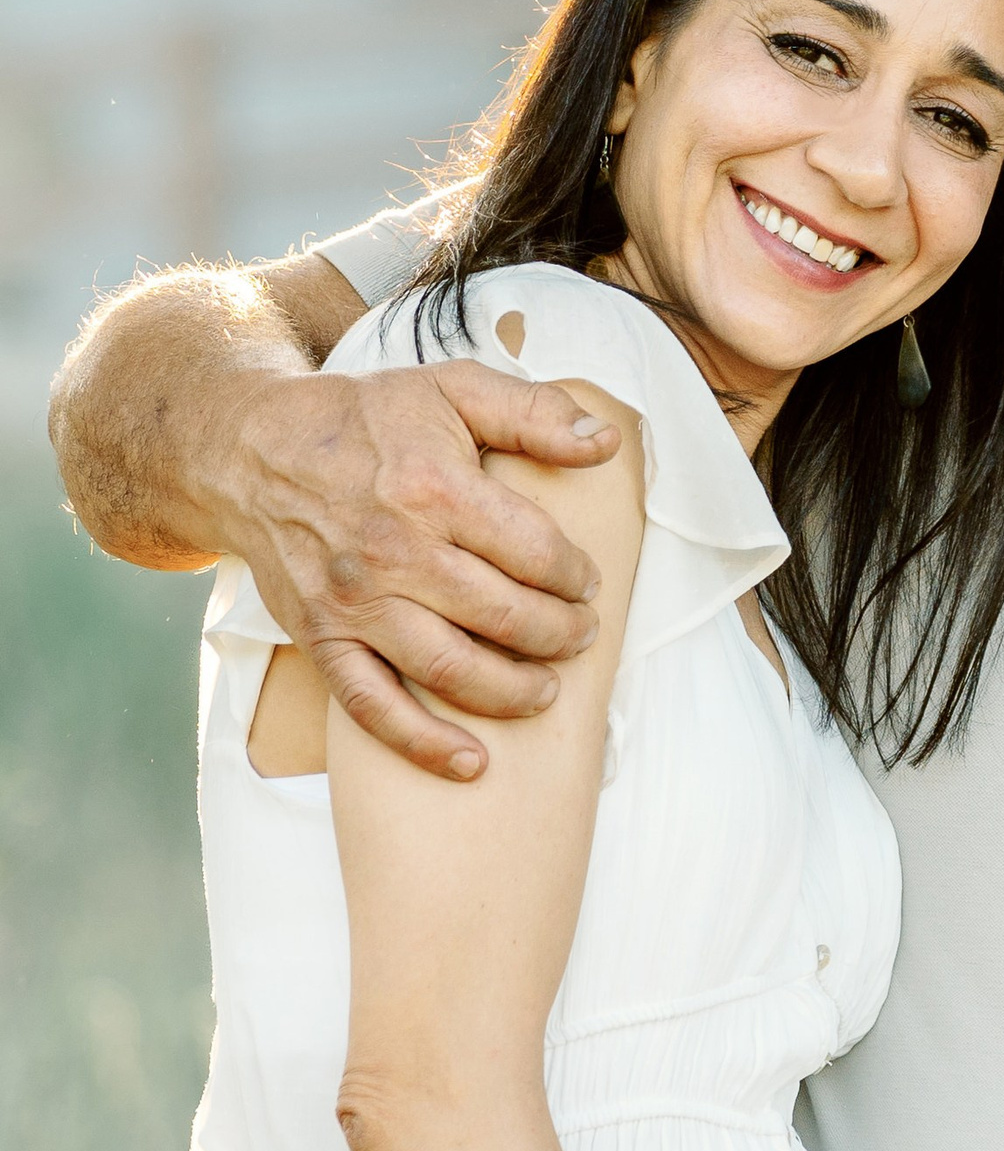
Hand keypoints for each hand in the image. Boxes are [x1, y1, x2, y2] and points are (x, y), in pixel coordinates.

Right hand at [226, 364, 619, 779]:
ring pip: (452, 669)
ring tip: (545, 690)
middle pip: (504, 616)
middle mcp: (393, 551)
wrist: (249, 452)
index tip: (584, 582)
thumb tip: (606, 443)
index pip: (534, 552)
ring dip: (512, 691)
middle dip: (559, 634)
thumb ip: (535, 412)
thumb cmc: (362, 419)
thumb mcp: (451, 387)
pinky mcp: (322, 638)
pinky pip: (374, 707)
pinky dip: (424, 744)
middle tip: (579, 635)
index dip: (574, 575)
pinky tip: (472, 762)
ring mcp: (355, 602)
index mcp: (433, 487)